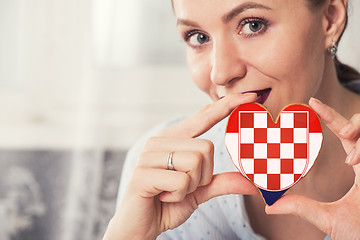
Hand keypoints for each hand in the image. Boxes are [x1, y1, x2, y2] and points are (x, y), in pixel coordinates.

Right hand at [103, 93, 257, 239]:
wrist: (138, 227)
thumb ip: (221, 182)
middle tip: (184, 187)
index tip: (250, 95)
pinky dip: (178, 196)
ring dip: (190, 187)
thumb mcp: (199, 192)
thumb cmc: (166, 204)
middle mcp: (159, 141)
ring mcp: (148, 155)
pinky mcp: (142, 174)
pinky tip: (162, 197)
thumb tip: (251, 183)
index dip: (226, 106)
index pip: (203, 117)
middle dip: (203, 176)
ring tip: (171, 192)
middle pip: (206, 148)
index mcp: (172, 139)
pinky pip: (181, 182)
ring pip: (195, 163)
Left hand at [266, 97, 359, 239]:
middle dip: (351, 121)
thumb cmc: (358, 235)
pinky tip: (355, 162)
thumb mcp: (326, 218)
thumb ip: (301, 207)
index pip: (346, 136)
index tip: (312, 102)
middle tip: (341, 131)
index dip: (331, 116)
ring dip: (359, 132)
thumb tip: (270, 205)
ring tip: (347, 147)